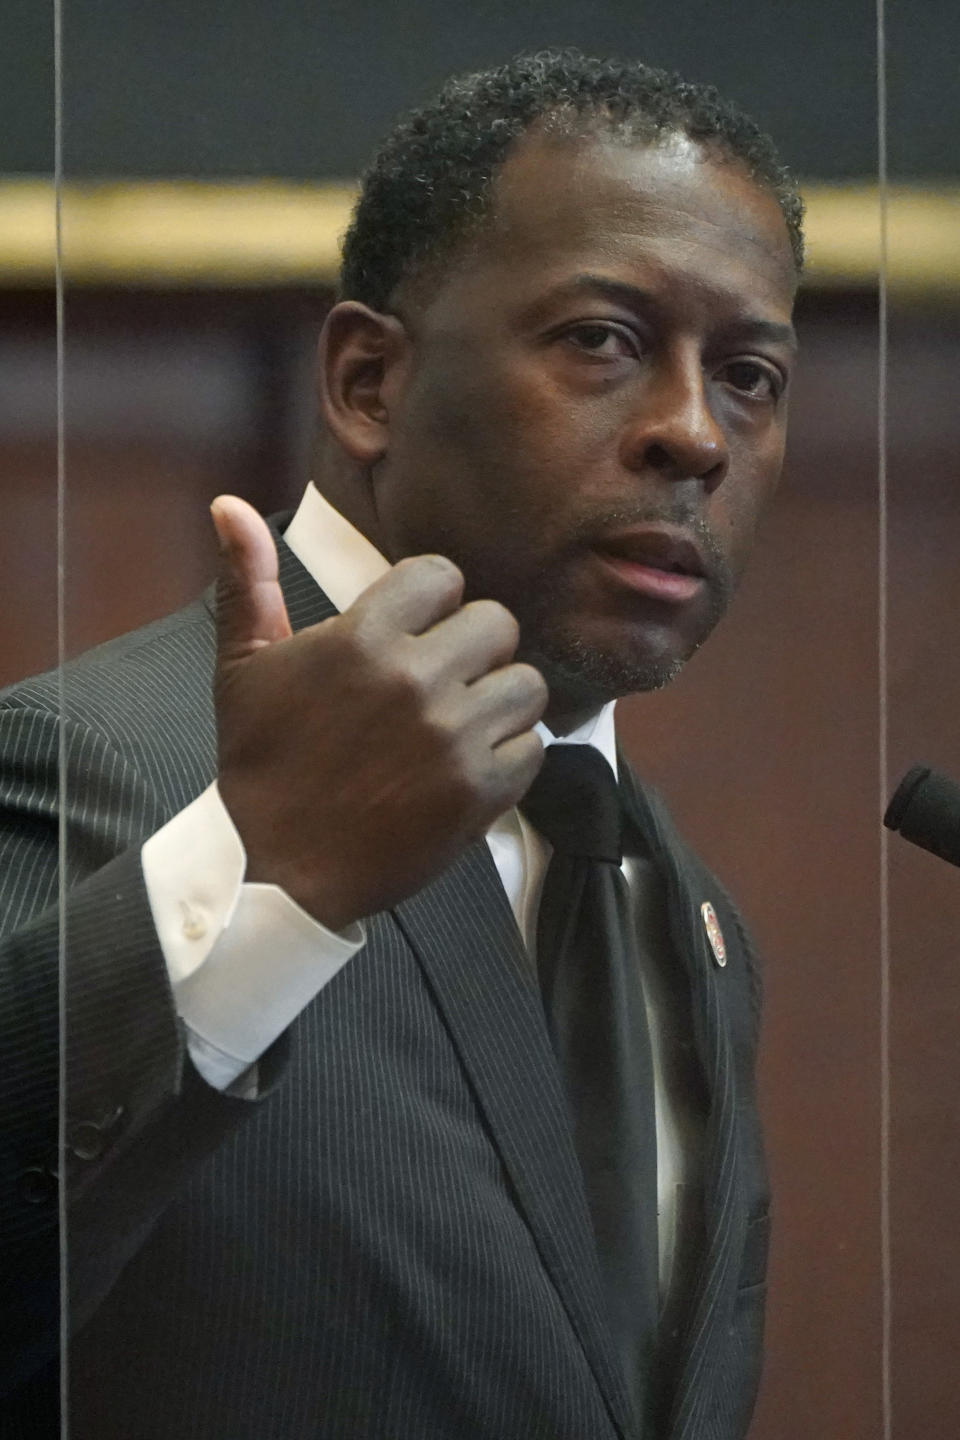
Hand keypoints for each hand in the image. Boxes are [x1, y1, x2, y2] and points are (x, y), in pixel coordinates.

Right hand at [211, 496, 546, 929]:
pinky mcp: (479, 791)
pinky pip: (533, 747)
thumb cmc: (261, 764)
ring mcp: (453, 737)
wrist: (275, 869)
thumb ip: (249, 582)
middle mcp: (415, 679)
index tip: (415, 632)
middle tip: (445, 680)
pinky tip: (467, 769)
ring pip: (525, 684)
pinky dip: (509, 758)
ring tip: (462, 725)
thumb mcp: (243, 669)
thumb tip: (228, 505)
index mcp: (362, 638)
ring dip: (499, 702)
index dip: (432, 601)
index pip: (442, 575)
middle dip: (474, 648)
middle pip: (498, 623)